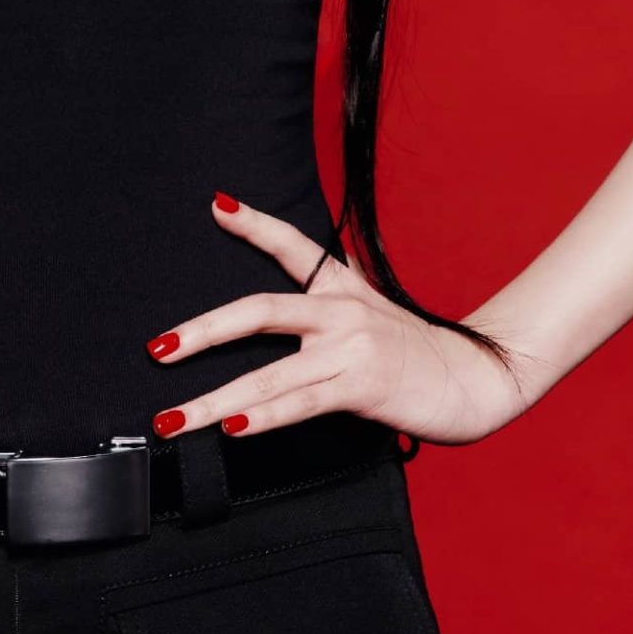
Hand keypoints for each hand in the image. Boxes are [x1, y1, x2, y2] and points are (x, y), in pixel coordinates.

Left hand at [144, 188, 528, 448]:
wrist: (475, 379)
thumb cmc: (418, 354)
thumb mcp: (373, 315)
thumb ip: (330, 309)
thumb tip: (286, 319)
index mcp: (343, 288)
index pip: (293, 246)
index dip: (254, 224)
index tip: (217, 206)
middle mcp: (341, 310)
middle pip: (258, 311)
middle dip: (200, 332)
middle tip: (156, 350)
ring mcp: (351, 348)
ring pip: (267, 374)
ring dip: (210, 400)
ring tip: (172, 419)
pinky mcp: (361, 385)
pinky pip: (299, 403)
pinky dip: (261, 417)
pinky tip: (230, 427)